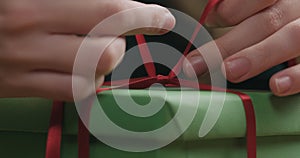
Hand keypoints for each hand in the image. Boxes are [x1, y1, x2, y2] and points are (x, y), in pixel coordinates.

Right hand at [0, 0, 174, 100]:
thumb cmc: (3, 6)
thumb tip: (109, 8)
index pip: (109, 9)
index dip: (142, 15)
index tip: (161, 18)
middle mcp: (29, 29)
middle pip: (108, 47)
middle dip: (122, 41)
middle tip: (114, 32)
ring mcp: (22, 62)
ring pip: (93, 73)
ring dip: (104, 63)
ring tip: (94, 51)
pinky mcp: (17, 86)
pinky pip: (71, 92)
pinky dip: (86, 82)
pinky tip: (82, 71)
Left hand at [183, 0, 299, 95]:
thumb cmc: (284, 25)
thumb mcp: (269, 12)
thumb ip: (248, 14)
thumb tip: (213, 17)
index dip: (234, 8)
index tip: (210, 20)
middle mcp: (299, 10)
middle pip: (265, 22)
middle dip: (228, 44)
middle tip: (199, 62)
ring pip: (291, 38)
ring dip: (257, 56)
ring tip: (229, 71)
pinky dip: (295, 76)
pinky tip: (276, 85)